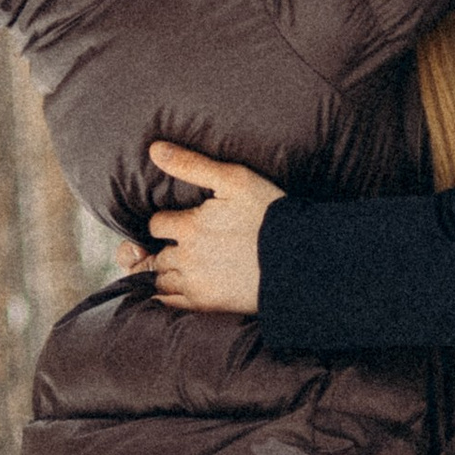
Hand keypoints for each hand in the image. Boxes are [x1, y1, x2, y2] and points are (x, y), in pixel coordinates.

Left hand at [145, 143, 280, 313]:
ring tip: (173, 268)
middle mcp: (187, 257)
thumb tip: (155, 149)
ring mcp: (196, 284)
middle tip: (172, 248)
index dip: (164, 222)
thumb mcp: (234, 179)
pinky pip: (170, 305)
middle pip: (156, 257)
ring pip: (159, 282)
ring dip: (161, 274)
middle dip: (160, 250)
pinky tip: (171, 292)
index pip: (157, 225)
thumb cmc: (270, 215)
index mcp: (190, 227)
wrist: (300, 258)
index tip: (175, 223)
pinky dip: (164, 299)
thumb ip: (192, 165)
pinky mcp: (207, 305)